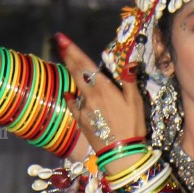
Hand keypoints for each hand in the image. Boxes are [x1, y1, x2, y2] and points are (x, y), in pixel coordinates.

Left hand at [55, 35, 145, 154]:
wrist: (121, 154)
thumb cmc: (132, 126)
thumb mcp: (135, 102)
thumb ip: (129, 81)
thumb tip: (129, 62)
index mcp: (103, 88)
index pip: (85, 64)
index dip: (73, 50)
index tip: (61, 38)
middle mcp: (89, 95)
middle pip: (75, 71)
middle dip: (66, 55)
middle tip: (57, 42)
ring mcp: (82, 108)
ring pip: (74, 86)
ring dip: (70, 73)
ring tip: (65, 61)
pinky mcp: (80, 120)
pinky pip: (73, 105)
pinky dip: (71, 97)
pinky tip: (69, 93)